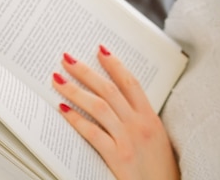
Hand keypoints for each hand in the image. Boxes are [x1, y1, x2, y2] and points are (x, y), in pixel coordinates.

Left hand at [52, 45, 179, 179]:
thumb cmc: (161, 168)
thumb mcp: (157, 137)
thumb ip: (141, 119)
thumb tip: (118, 103)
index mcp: (151, 117)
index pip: (131, 82)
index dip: (115, 64)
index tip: (100, 50)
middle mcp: (140, 124)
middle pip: (110, 90)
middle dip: (86, 72)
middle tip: (68, 59)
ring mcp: (128, 139)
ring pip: (98, 106)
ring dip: (75, 91)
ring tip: (58, 80)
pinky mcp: (118, 156)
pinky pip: (93, 133)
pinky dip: (76, 120)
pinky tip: (63, 110)